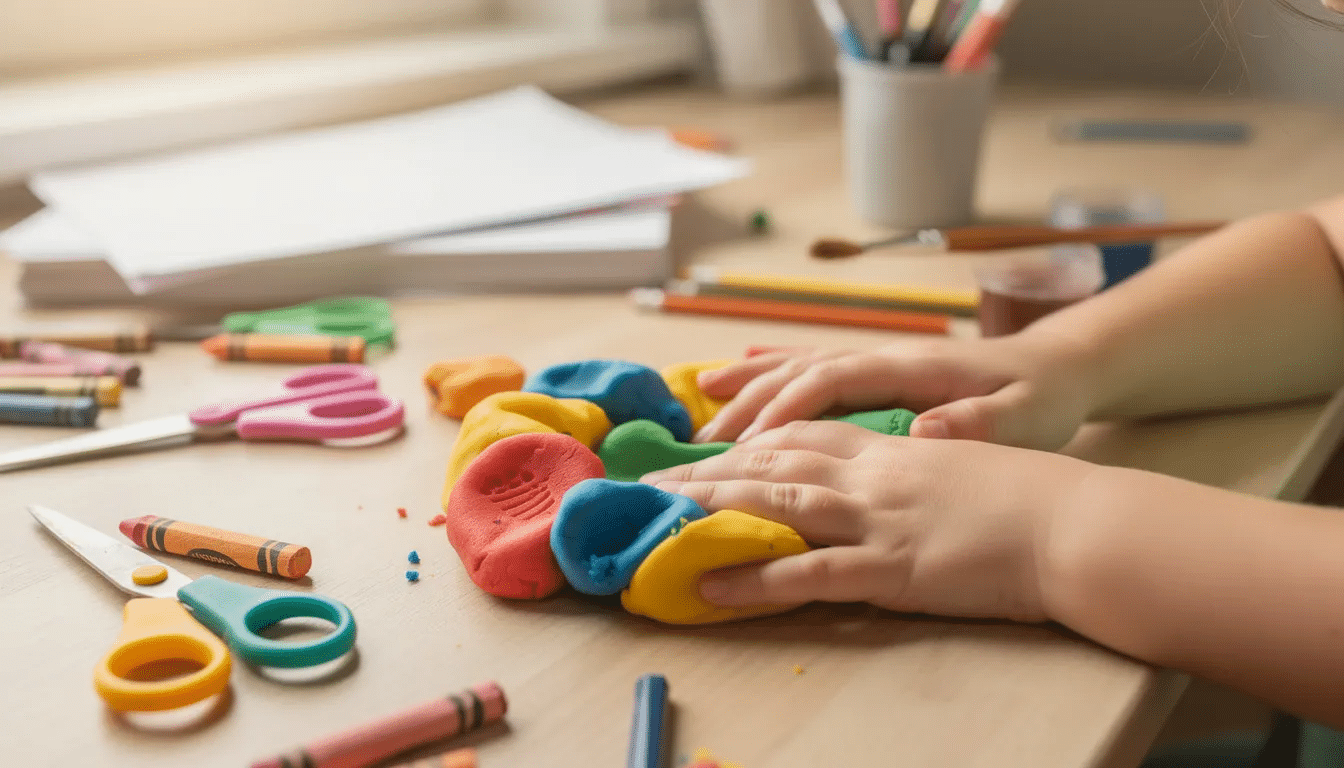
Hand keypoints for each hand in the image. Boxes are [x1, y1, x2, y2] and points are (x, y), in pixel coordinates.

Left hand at [643, 420, 1094, 621]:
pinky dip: (753, 577)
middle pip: (773, 461)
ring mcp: (879, 519)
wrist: (1080, 524)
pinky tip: (709, 582)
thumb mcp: (966, 462)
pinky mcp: (892, 568)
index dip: (748, 435)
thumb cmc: (1034, 497)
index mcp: (893, 447)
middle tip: (654, 478)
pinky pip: (807, 572)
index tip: (706, 443)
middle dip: (709, 468)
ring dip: (710, 509)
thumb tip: (903, 443)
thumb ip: (920, 454)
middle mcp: (874, 475)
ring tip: (657, 516)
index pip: (803, 433)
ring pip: (776, 503)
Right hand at [692, 335, 1097, 450]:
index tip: (746, 444)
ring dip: (748, 384)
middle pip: (799, 371)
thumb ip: (979, 423)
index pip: (831, 380)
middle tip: (703, 442)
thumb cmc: (1042, 398)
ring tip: (699, 404)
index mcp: (911, 367)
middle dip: (748, 402)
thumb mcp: (1026, 417)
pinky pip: (811, 368)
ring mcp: (878, 361)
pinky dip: (770, 371)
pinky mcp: (877, 371)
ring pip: (797, 366)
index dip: (784, 408)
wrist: (1059, 368)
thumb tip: (927, 427)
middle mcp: (884, 357)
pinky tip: (737, 375)